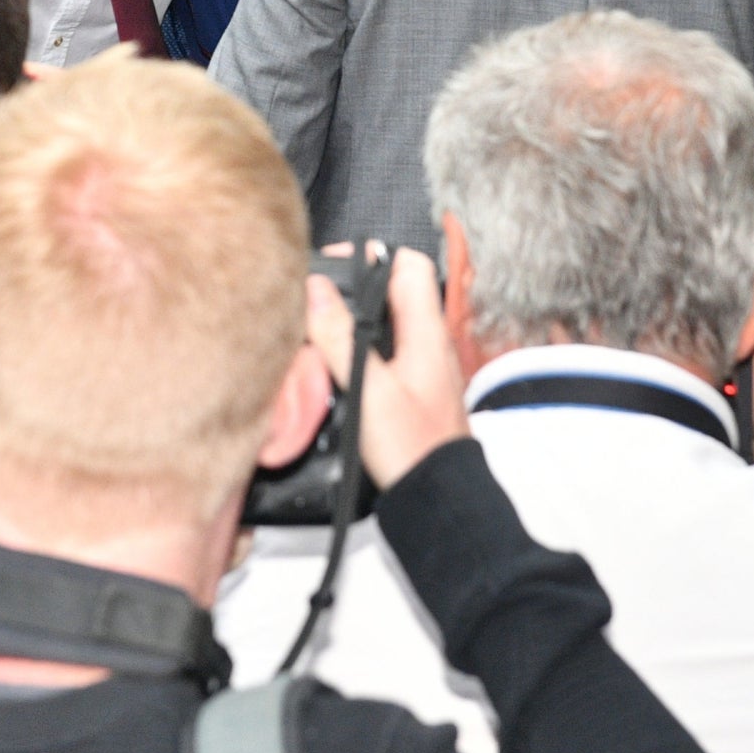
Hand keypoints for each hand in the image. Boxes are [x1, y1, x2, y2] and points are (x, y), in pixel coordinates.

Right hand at [305, 245, 468, 490]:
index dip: (373, 254)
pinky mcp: (413, 388)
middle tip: (316, 298)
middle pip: (394, 290)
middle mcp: (429, 341)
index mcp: (427, 331)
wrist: (437, 498)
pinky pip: (386, 351)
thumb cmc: (411, 446)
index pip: (410, 264)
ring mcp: (423, 365)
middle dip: (355, 287)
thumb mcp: (369, 389)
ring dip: (355, 319)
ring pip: (388, 322)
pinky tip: (334, 363)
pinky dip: (361, 347)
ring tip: (318, 326)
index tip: (333, 266)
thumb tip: (317, 289)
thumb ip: (342, 337)